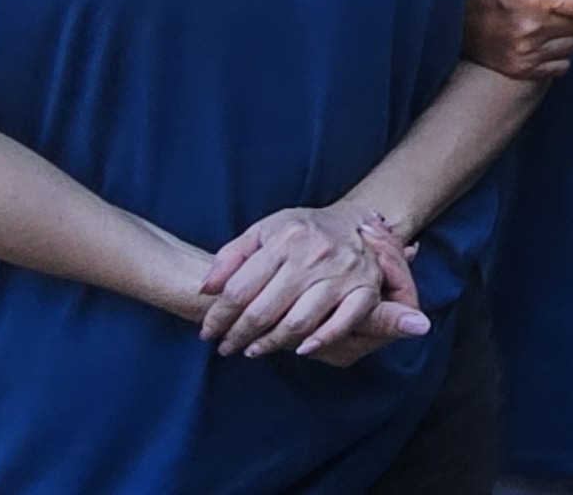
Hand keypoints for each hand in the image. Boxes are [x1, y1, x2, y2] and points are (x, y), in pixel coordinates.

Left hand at [202, 207, 428, 362]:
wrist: (355, 221)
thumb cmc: (302, 231)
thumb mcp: (262, 231)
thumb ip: (230, 257)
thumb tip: (206, 289)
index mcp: (285, 238)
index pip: (240, 289)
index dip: (219, 316)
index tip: (208, 332)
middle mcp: (314, 255)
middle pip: (265, 310)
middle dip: (239, 334)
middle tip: (226, 347)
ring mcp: (342, 273)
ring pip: (298, 322)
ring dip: (271, 343)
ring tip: (254, 350)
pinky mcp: (365, 288)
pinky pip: (343, 323)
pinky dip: (322, 341)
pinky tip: (301, 350)